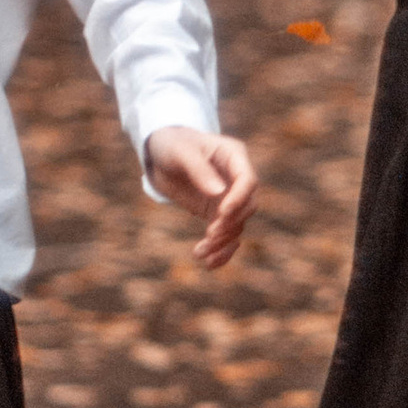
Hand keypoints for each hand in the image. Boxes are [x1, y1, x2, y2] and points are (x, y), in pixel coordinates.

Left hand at [145, 126, 256, 269]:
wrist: (160, 153)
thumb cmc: (172, 144)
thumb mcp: (180, 152)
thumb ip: (198, 170)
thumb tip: (218, 192)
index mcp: (234, 157)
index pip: (248, 181)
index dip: (238, 199)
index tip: (221, 214)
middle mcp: (236, 179)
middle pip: (247, 207)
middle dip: (230, 224)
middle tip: (209, 234)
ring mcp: (228, 198)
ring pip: (237, 226)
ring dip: (222, 242)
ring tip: (200, 253)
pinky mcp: (216, 213)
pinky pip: (226, 235)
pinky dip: (221, 251)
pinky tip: (208, 263)